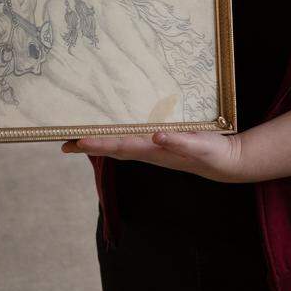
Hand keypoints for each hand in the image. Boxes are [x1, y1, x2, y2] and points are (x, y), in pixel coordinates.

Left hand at [61, 131, 246, 182]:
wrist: (226, 162)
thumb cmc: (213, 154)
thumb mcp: (201, 147)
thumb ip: (180, 141)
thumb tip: (156, 136)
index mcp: (155, 151)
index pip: (120, 146)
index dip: (98, 143)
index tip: (77, 141)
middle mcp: (148, 150)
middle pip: (113, 147)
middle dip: (89, 144)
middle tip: (64, 142)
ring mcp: (152, 147)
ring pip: (119, 142)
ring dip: (98, 139)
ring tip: (78, 136)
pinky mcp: (159, 142)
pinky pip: (130, 137)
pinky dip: (115, 133)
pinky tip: (108, 128)